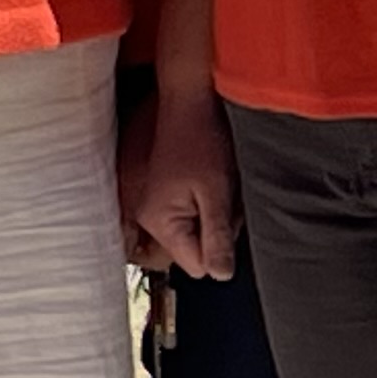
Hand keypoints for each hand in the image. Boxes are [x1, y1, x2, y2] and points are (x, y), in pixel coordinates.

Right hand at [125, 84, 239, 278]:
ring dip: (216, 216)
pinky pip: (194, 216)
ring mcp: (157, 207)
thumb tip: (221, 276)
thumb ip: (217, 236)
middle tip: (225, 197)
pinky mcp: (166, 196)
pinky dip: (210, 204)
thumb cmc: (202, 140)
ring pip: (198, 232)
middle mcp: (151, 218)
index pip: (195, 265)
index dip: (218, 249)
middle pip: (196, 250)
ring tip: (220, 185)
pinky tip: (213, 182)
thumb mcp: (217, 192)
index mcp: (159, 221)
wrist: (190, 102)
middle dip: (218, 230)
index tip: (225, 218)